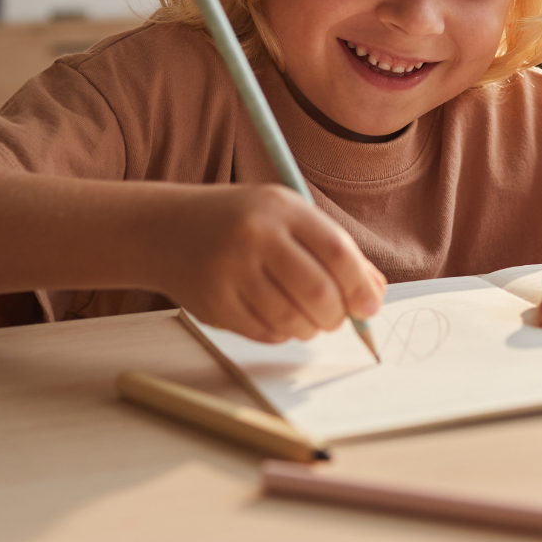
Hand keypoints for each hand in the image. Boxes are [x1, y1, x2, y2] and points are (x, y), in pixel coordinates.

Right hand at [160, 183, 384, 342]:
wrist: (165, 229)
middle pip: (318, 292)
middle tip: (339, 318)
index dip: (360, 287)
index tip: (370, 306)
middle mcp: (255, 235)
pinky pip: (264, 332)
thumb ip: (334, 248)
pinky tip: (279, 318)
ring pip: (292, 320)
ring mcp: (231, 269)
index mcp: (281, 207)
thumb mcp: (287, 217)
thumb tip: (375, 292)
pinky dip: (282, 333)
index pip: (337, 252)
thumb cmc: (241, 222)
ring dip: (311, 328)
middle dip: (338, 316)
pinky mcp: (214, 302)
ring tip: (310, 320)